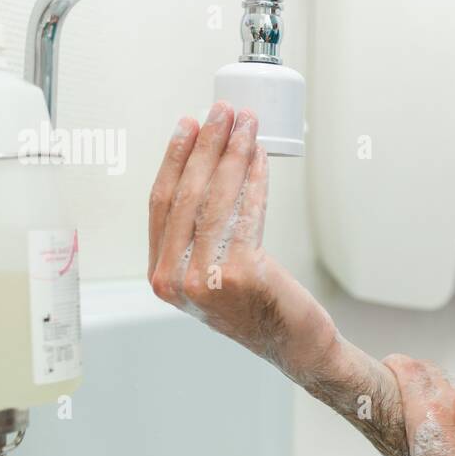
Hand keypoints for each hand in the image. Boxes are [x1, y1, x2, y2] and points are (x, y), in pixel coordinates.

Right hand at [148, 102, 337, 381]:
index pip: (160, 204)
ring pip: (216, 199)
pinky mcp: (241, 275)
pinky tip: (261, 157)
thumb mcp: (211, 271)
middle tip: (223, 112)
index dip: (174, 159)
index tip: (188, 126)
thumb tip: (206, 164)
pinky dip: (255, 179)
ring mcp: (206, 280)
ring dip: (233, 154)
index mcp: (160, 276)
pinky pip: (246, 213)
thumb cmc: (258, 305)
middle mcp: (174, 280)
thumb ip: (197, 234)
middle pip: (187, 195)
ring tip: (247, 125)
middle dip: (206, 145)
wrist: (294, 344)